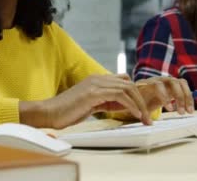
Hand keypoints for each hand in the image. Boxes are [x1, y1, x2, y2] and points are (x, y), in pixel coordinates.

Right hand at [19, 74, 151, 129]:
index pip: (123, 80)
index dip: (135, 94)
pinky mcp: (93, 93)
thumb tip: (120, 106)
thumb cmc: (67, 112)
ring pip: (127, 88)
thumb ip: (104, 102)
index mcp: (96, 80)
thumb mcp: (90, 105)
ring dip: (140, 105)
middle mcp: (97, 78)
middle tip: (148, 117)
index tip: (142, 110)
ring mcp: (95, 84)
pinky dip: (131, 105)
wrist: (49, 113)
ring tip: (145, 119)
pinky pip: (119, 95)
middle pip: (128, 83)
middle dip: (142, 99)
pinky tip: (135, 115)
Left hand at [136, 77, 193, 113]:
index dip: (164, 97)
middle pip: (173, 82)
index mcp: (149, 83)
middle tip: (181, 113)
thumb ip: (143, 114)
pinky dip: (189, 98)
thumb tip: (148, 123)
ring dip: (187, 97)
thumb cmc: (142, 100)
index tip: (170, 110)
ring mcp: (169, 80)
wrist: (144, 91)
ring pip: (182, 83)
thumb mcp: (140, 107)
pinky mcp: (176, 84)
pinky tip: (189, 110)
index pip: (158, 85)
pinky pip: (185, 88)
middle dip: (179, 97)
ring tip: (189, 112)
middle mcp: (160, 79)